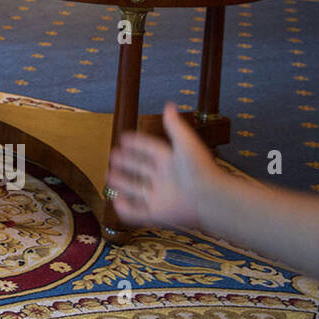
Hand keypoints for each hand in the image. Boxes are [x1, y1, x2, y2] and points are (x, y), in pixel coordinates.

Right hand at [107, 102, 217, 229]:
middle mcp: (164, 178)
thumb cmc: (200, 170)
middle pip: (141, 169)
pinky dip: (125, 209)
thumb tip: (169, 105)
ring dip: (122, 183)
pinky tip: (116, 202)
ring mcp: (159, 196)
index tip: (124, 137)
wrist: (210, 199)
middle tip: (112, 155)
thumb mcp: (186, 142)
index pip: (150, 149)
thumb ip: (175, 125)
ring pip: (136, 189)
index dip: (137, 143)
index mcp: (170, 161)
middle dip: (126, 163)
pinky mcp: (156, 214)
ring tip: (108, 176)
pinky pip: (137, 212)